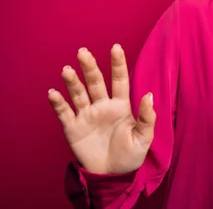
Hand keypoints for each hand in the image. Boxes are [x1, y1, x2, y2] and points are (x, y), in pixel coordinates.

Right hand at [48, 44, 154, 173]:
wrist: (112, 175)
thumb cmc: (131, 155)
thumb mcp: (144, 138)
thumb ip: (147, 117)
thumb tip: (149, 95)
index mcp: (121, 105)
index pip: (119, 80)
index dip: (118, 64)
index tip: (116, 47)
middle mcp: (102, 106)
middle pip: (96, 82)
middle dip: (90, 67)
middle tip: (83, 52)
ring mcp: (87, 115)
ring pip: (79, 94)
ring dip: (73, 82)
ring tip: (67, 70)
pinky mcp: (73, 128)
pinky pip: (64, 112)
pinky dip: (58, 102)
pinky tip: (53, 92)